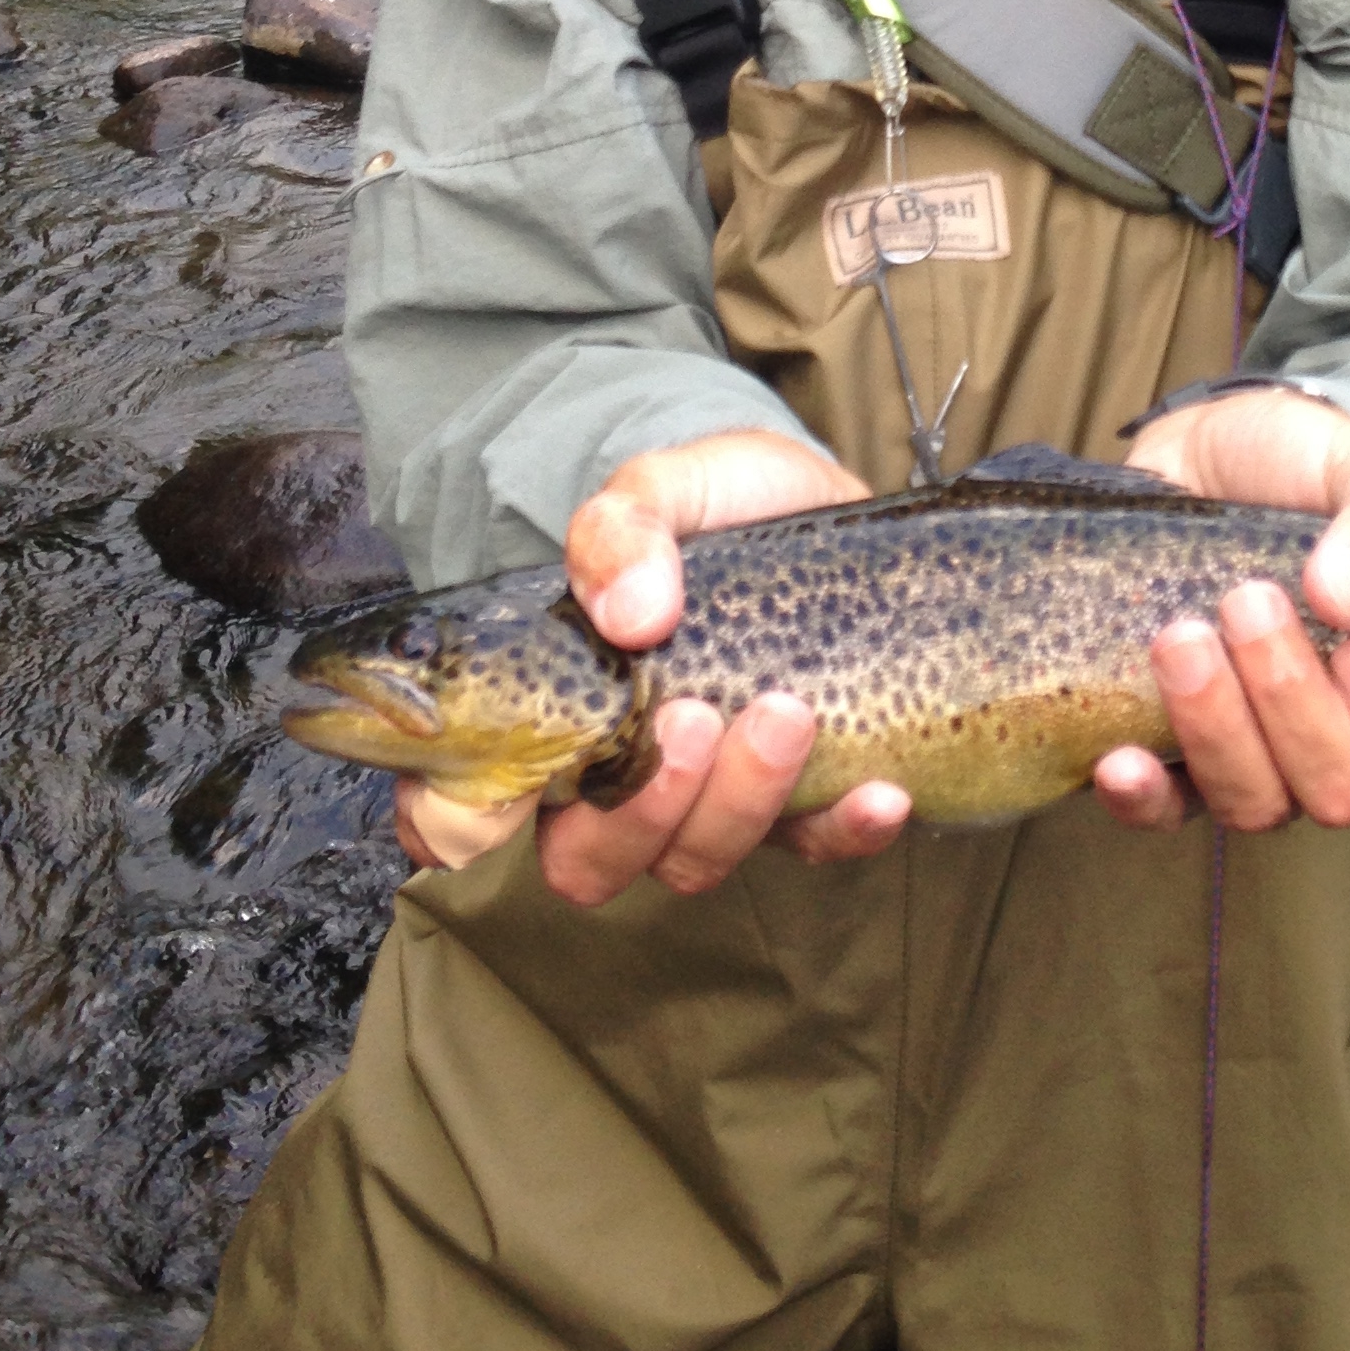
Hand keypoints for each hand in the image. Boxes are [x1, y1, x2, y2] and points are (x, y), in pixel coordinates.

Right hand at [391, 431, 913, 906]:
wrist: (810, 499)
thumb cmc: (711, 501)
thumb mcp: (658, 487)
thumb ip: (621, 530)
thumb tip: (632, 612)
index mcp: (549, 712)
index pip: (467, 817)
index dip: (466, 833)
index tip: (530, 789)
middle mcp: (615, 775)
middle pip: (591, 863)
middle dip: (642, 810)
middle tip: (692, 717)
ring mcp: (708, 795)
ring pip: (696, 861)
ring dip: (740, 804)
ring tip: (787, 712)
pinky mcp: (800, 796)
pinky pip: (814, 852)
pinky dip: (844, 834)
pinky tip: (882, 793)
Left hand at [1102, 388, 1349, 857]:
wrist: (1210, 451)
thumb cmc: (1312, 469)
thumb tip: (1346, 600)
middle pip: (1345, 796)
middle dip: (1295, 704)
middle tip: (1253, 604)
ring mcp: (1262, 761)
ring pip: (1256, 805)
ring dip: (1218, 726)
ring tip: (1183, 635)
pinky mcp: (1176, 754)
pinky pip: (1164, 814)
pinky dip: (1144, 797)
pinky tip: (1120, 760)